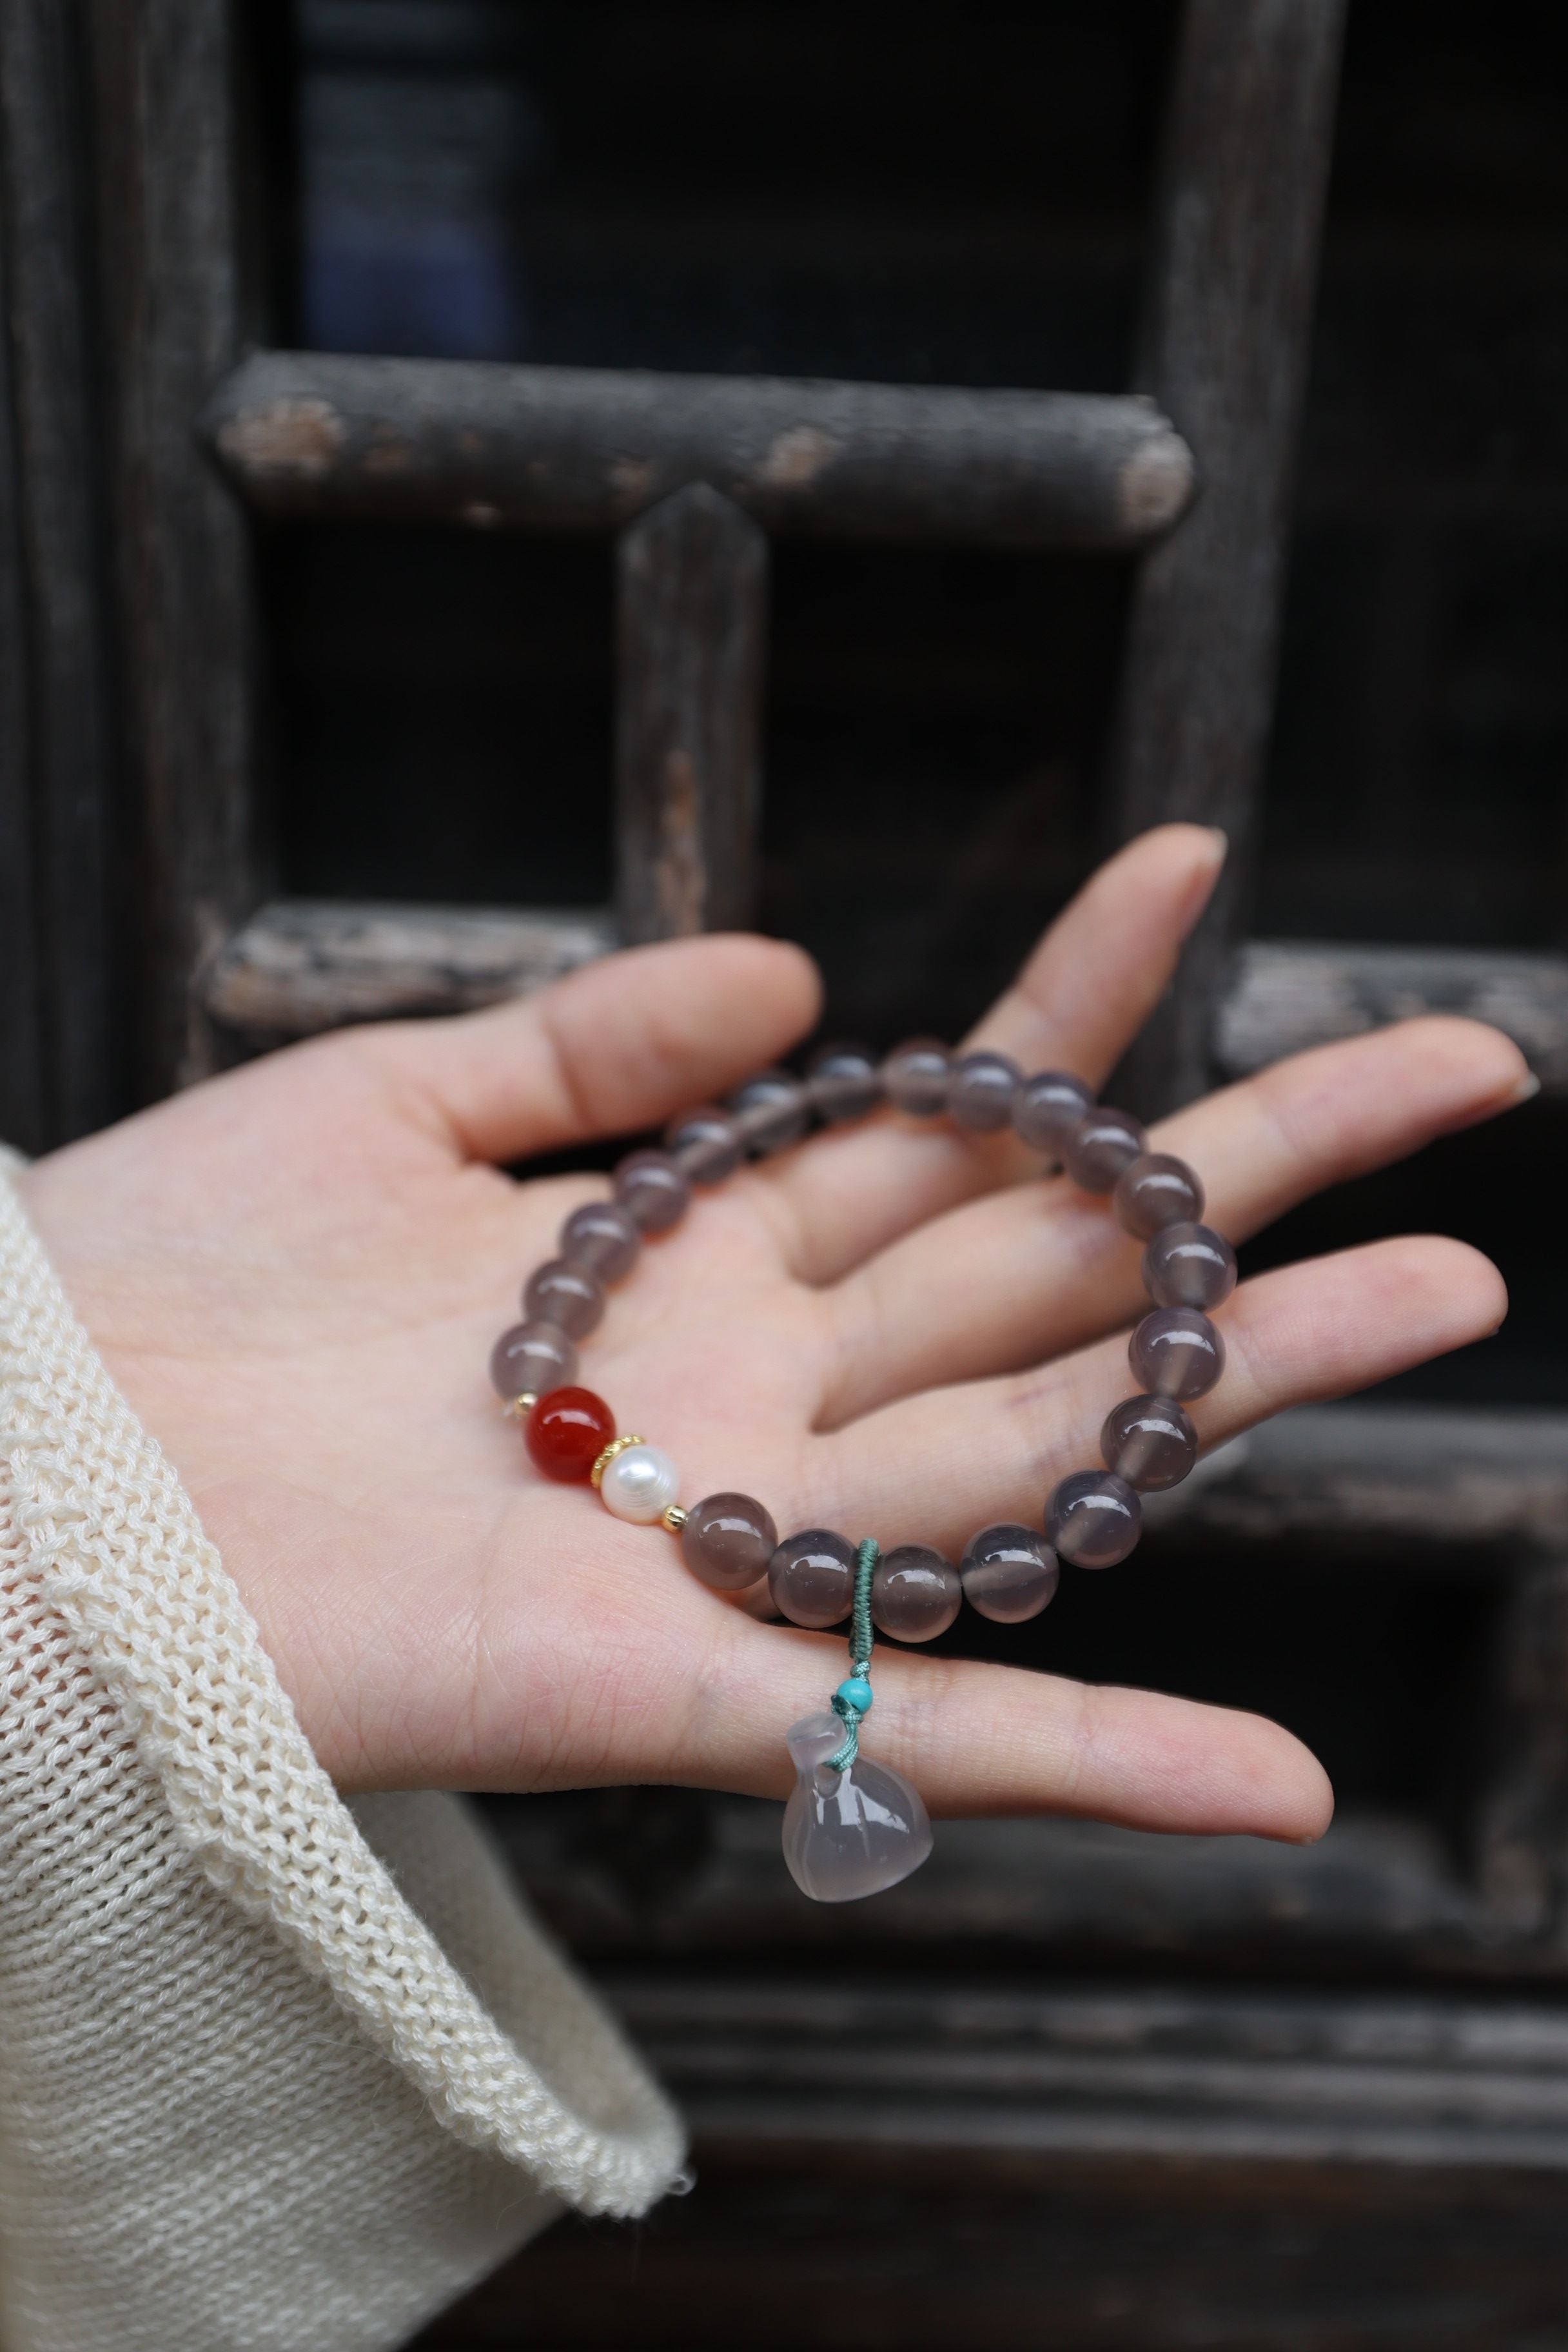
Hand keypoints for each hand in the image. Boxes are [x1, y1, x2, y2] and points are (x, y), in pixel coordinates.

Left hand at [19, 826, 1525, 1839]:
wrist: (2, 1464)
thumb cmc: (160, 1275)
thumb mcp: (391, 1100)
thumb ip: (595, 1034)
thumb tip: (801, 971)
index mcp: (684, 1253)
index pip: (930, 1119)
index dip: (1067, 997)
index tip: (1193, 865)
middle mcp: (743, 1390)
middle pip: (1047, 1269)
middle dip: (1249, 1169)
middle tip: (1466, 1071)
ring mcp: (721, 1536)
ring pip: (1036, 1451)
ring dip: (1247, 1387)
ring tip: (1447, 1295)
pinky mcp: (654, 1689)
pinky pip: (902, 1733)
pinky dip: (1093, 1765)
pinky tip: (1276, 1781)